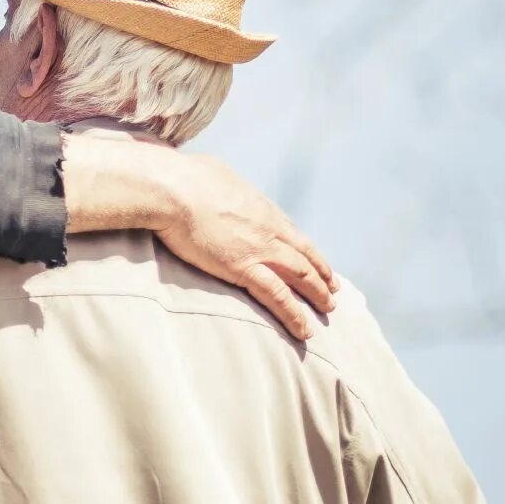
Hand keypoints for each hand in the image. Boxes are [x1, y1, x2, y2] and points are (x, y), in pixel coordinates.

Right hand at [65, 137, 335, 337]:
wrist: (173, 189)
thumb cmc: (183, 177)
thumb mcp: (214, 173)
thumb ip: (222, 184)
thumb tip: (214, 181)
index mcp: (260, 206)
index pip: (291, 232)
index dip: (307, 250)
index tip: (317, 262)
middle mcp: (268, 228)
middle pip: (304, 255)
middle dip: (321, 274)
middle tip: (332, 290)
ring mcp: (260, 248)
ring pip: (300, 276)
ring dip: (317, 294)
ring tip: (328, 309)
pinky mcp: (244, 268)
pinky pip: (277, 296)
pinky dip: (294, 314)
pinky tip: (305, 330)